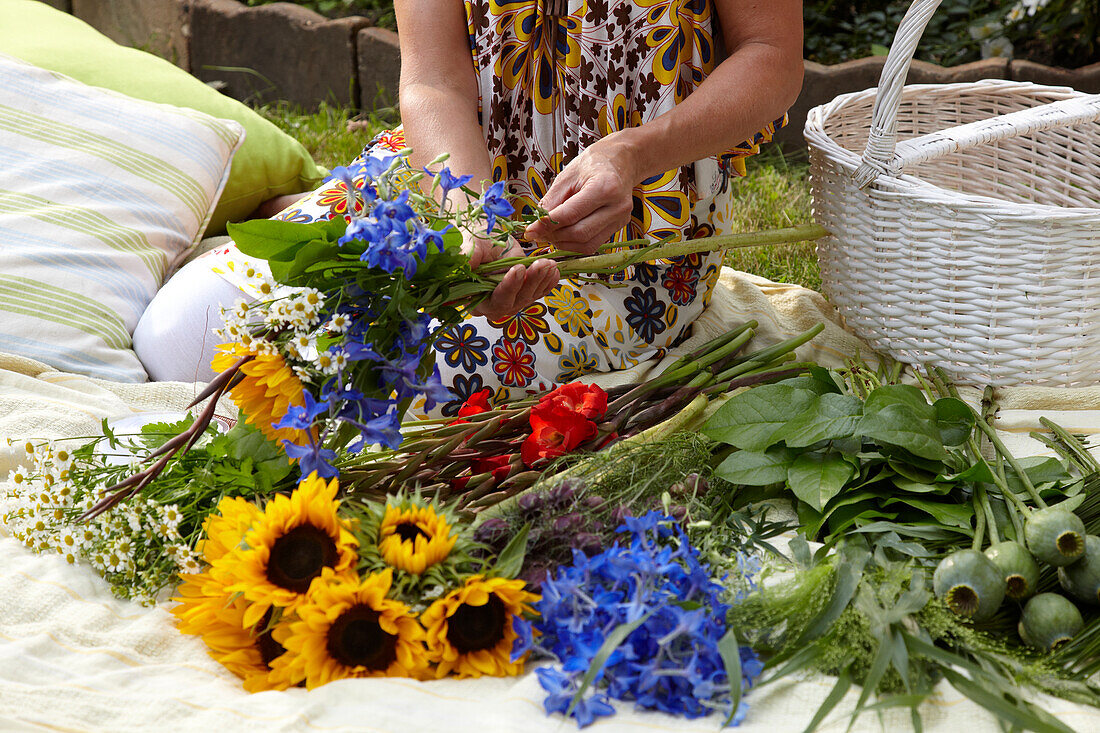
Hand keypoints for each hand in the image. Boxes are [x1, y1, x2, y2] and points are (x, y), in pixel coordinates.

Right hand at [463, 231, 558, 319]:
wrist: (489, 237)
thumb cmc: (477, 242)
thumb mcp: (472, 245)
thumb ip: (468, 255)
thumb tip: (465, 262)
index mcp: (473, 297)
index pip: (490, 301)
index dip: (506, 288)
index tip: (518, 269)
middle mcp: (491, 304)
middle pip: (512, 303)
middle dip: (528, 283)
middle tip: (539, 264)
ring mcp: (510, 301)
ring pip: (527, 298)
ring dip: (540, 280)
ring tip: (548, 263)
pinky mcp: (524, 293)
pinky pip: (538, 293)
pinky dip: (548, 283)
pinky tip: (553, 271)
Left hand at [524, 132, 640, 253]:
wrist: (620, 161)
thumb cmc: (592, 164)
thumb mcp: (567, 176)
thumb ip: (551, 202)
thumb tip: (536, 226)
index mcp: (605, 187)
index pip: (570, 215)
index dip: (547, 225)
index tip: (530, 230)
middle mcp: (617, 207)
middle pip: (579, 233)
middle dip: (554, 236)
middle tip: (538, 232)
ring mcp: (621, 219)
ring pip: (586, 244)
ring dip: (563, 243)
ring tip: (550, 233)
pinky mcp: (619, 227)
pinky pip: (593, 244)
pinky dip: (574, 243)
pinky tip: (563, 234)